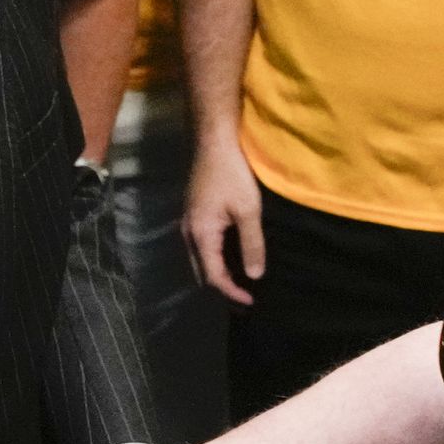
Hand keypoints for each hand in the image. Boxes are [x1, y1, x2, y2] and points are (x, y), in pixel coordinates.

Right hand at [184, 135, 264, 304]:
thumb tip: (255, 275)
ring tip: (240, 280)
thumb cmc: (233, 173)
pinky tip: (231, 255)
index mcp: (200, 234)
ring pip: (199, 259)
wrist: (215, 141)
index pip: (213, 276)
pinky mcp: (194, 213)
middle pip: (201, 271)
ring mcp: (189, 221)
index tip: (251, 301)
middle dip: (222, 287)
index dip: (232, 292)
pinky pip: (201, 246)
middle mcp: (188, 232)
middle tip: (245, 296)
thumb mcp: (249, 210)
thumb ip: (252, 244)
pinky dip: (215, 257)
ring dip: (218, 272)